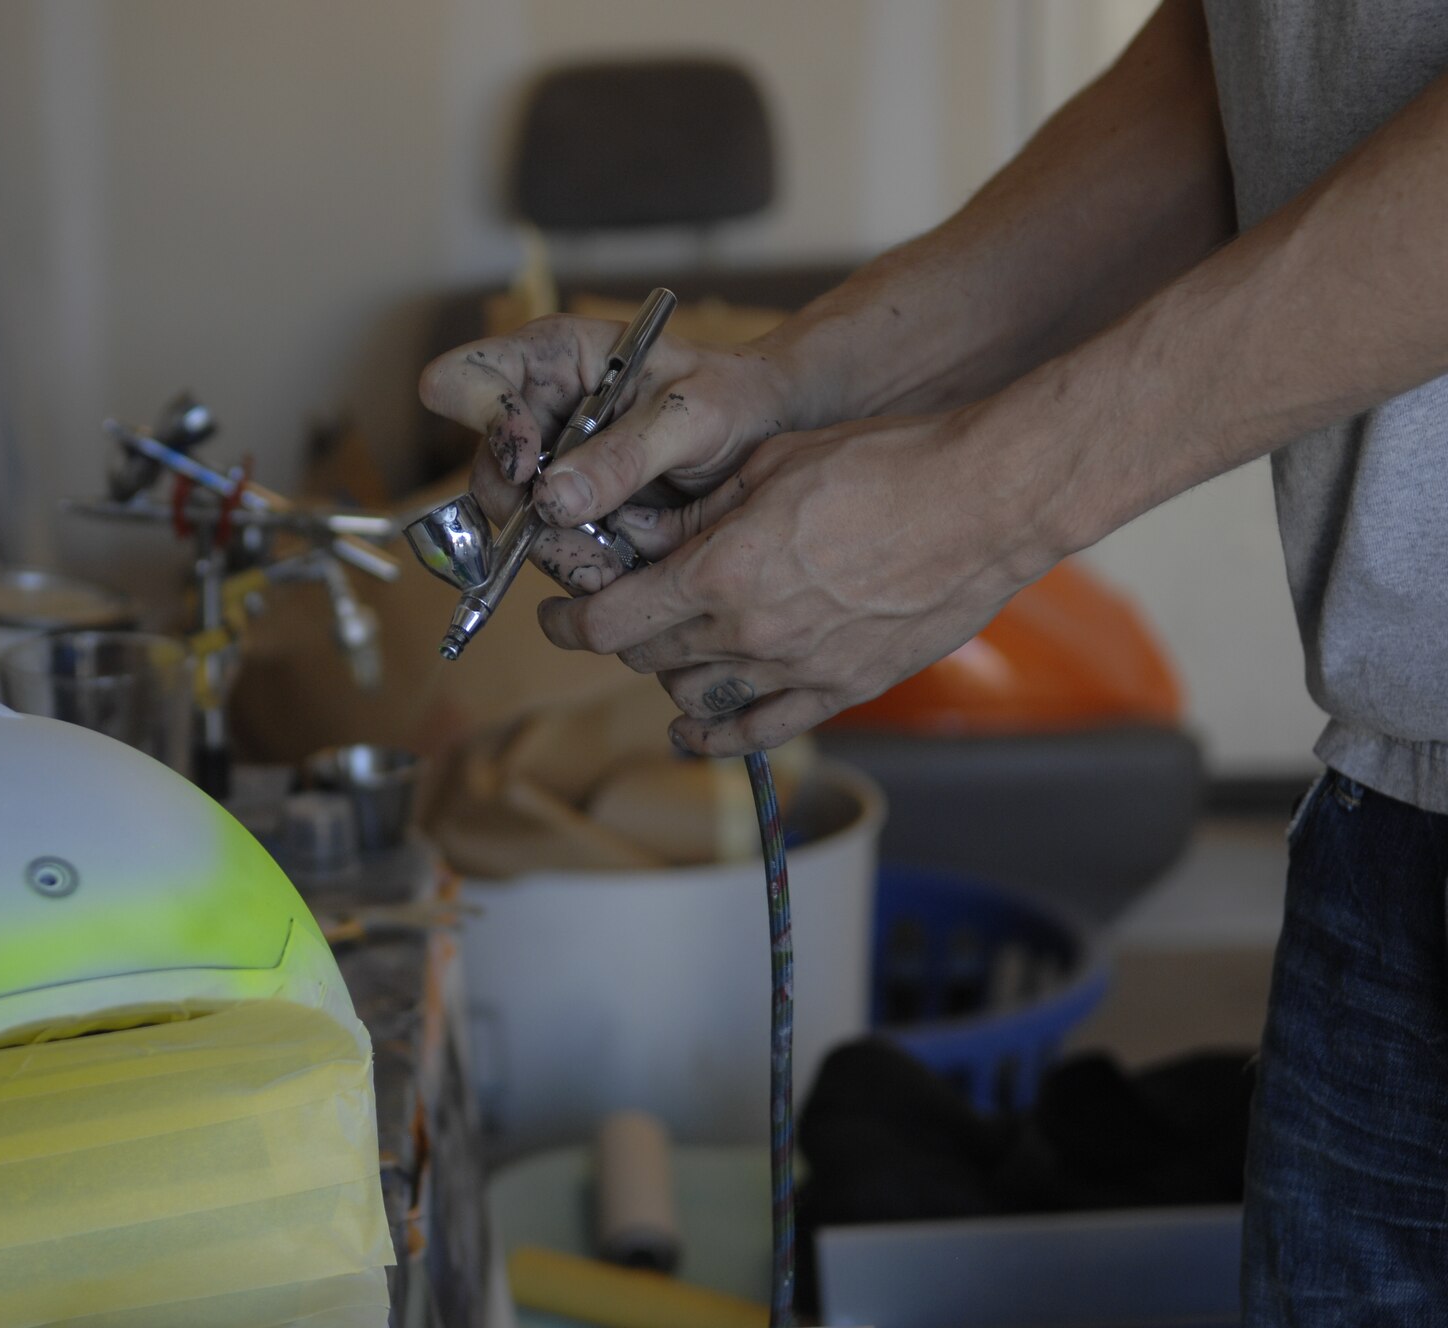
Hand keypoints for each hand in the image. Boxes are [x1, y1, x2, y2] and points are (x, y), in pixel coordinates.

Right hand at [417, 313, 811, 592]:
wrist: (772, 435)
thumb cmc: (736, 397)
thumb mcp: (690, 416)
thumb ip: (624, 454)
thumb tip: (552, 500)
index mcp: (555, 359)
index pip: (465, 379)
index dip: (485, 424)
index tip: (530, 465)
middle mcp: (541, 411)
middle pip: (487, 472)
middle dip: (530, 518)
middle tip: (586, 544)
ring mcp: (553, 466)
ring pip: (516, 525)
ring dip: (561, 553)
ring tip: (616, 562)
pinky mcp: (573, 511)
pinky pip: (552, 550)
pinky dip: (582, 567)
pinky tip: (621, 566)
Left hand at [536, 408, 1063, 754]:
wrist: (985, 500)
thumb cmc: (882, 463)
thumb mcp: (768, 463)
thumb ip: (696, 509)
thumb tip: (641, 532)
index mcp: (719, 573)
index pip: (610, 622)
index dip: (569, 621)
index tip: (555, 614)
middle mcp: (749, 633)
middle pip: (647, 658)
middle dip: (619, 634)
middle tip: (614, 611)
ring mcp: (797, 670)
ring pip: (695, 698)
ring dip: (668, 676)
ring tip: (662, 651)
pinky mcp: (844, 689)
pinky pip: (761, 730)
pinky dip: (717, 735)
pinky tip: (692, 728)